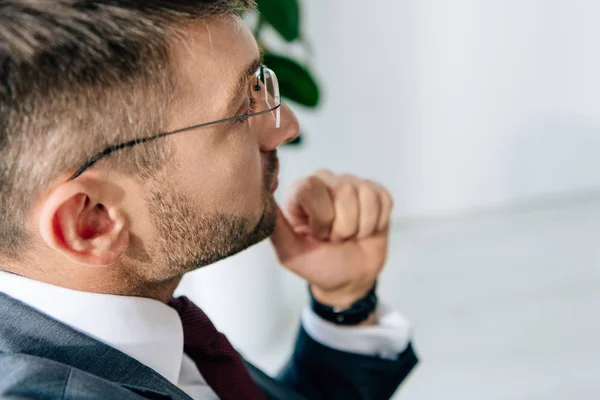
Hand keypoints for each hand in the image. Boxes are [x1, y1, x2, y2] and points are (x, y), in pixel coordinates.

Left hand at [269, 170, 393, 308]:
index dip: (321, 217)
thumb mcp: (291, 252)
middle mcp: (324, 181)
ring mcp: (352, 184)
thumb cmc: (318, 264)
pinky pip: (383, 200)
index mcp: (300, 192)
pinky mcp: (375, 192)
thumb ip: (276, 226)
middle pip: (343, 190)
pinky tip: (365, 230)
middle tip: (335, 238)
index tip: (317, 235)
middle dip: (343, 226)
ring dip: (360, 227)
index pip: (311, 187)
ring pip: (365, 196)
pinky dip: (376, 223)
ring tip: (349, 235)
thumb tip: (264, 195)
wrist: (348, 279)